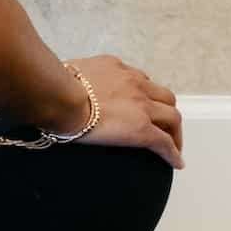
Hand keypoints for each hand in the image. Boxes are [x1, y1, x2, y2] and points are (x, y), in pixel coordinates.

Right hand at [55, 54, 183, 167]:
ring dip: (174, 131)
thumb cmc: (54, 87)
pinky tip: (176, 162)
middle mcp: (133, 82)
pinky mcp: (142, 128)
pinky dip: (173, 152)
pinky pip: (164, 142)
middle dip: (165, 111)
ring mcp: (141, 105)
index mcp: (114, 68)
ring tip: (173, 145)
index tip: (143, 105)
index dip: (144, 95)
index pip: (139, 79)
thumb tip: (65, 89)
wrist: (60, 97)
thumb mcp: (68, 73)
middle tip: (163, 126)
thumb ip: (75, 80)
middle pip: (163, 97)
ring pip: (171, 117)